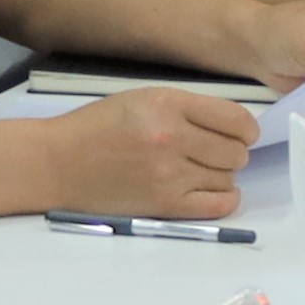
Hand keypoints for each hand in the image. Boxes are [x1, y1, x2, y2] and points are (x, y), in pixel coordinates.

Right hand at [51, 85, 258, 218]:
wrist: (57, 163)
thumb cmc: (97, 127)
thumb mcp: (142, 99)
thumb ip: (187, 109)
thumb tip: (233, 127)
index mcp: (167, 104)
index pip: (236, 119)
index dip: (246, 129)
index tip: (241, 134)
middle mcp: (172, 138)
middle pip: (237, 152)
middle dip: (233, 152)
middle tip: (213, 153)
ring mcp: (169, 174)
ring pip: (229, 178)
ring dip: (221, 175)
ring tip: (198, 170)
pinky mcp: (164, 204)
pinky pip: (219, 205)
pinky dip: (224, 198)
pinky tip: (209, 190)